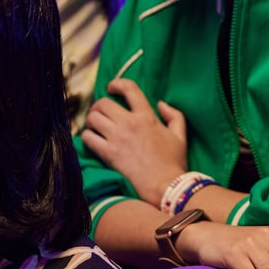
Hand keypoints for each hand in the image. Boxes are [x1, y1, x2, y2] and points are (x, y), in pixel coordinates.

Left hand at [82, 78, 187, 205]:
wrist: (165, 185)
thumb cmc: (174, 162)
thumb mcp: (181, 135)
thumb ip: (174, 115)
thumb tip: (161, 104)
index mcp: (147, 116)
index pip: (129, 89)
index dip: (117, 84)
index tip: (112, 88)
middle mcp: (130, 123)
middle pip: (103, 103)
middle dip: (99, 105)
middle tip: (101, 112)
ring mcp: (117, 138)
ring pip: (93, 118)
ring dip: (92, 120)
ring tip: (95, 126)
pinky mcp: (108, 153)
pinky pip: (88, 137)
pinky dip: (87, 137)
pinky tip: (93, 140)